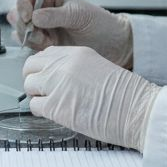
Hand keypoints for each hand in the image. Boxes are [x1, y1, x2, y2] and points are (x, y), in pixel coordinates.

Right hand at [7, 0, 132, 66]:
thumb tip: (35, 16)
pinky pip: (29, 45)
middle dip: (23, 24)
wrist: (111, 45)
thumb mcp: (78, 14)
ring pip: (20, 31)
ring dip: (29, 37)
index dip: (22, 3)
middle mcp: (43, 11)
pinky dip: (34, 47)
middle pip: (18, 13)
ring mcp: (42, 29)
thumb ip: (56, 15)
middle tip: (36, 32)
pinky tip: (49, 47)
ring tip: (47, 41)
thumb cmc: (99, 23)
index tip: (28, 16)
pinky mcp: (44, 45)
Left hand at [22, 45, 160, 150]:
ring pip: (29, 86)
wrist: (137, 110)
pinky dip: (41, 111)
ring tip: (52, 104)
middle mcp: (63, 65)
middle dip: (34, 80)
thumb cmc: (125, 95)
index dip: (43, 68)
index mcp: (76, 53)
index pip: (44, 54)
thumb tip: (58, 77)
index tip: (47, 78)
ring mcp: (57, 84)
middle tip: (44, 91)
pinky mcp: (55, 106)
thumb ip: (76, 68)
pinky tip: (56, 113)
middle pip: (30, 67)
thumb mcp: (98, 68)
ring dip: (37, 96)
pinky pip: (34, 106)